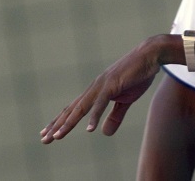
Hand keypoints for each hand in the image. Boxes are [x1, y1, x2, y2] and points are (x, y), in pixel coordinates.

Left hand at [40, 37, 163, 142]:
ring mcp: (102, 86)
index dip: (61, 121)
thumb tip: (104, 133)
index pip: (74, 109)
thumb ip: (115, 116)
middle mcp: (94, 88)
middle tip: (44, 139)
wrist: (150, 56)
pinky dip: (94, 116)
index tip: (48, 134)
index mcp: (96, 91)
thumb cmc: (138, 75)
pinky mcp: (112, 85)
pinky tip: (89, 129)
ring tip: (57, 136)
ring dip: (68, 123)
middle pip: (72, 109)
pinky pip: (100, 103)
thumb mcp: (126, 101)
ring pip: (81, 108)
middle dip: (57, 125)